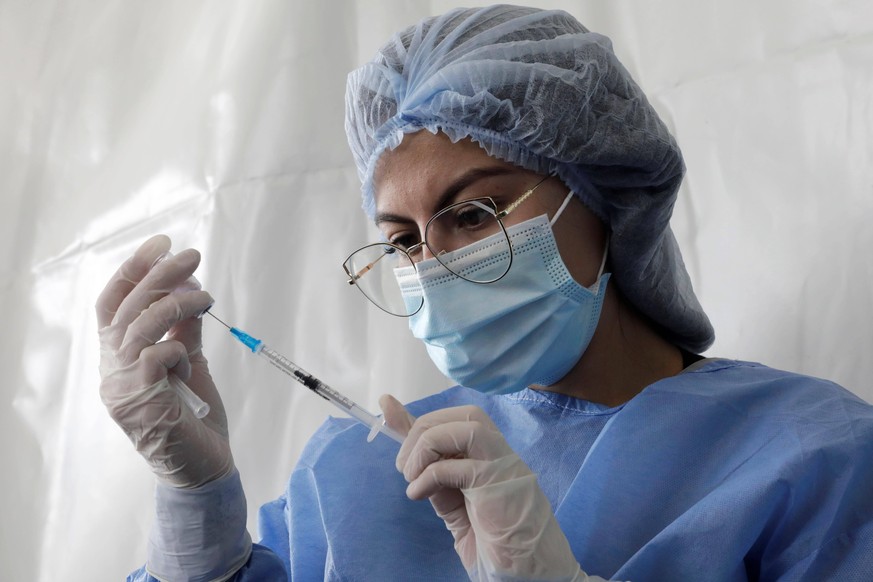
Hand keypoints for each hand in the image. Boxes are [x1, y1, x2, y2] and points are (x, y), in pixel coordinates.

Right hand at [97, 235, 232, 487]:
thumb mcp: (191, 363)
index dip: (133, 271)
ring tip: (206, 297)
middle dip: (159, 275)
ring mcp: (121, 387)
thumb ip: (184, 331)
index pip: (113, 304)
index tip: (161, 244)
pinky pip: (156, 356)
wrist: (203, 468)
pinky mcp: (139, 402)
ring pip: (140, 326)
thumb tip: (190, 290)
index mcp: (119, 357)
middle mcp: (112, 370)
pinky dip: (179, 351)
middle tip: (190, 255)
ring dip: (176, 304)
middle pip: (126, 308)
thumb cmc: (194, 417)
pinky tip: (191, 366)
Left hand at [380, 395, 587, 580]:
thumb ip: (436, 480)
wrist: (530, 579)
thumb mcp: (456, 509)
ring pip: (464, 427)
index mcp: (493, 459)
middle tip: (404, 467)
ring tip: (412, 476)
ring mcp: (505, 467)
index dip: (418, 415)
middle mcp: (502, 456)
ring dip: (426, 445)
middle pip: (462, 415)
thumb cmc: (498, 549)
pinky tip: (419, 493)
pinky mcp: (499, 485)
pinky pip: (457, 465)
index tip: (386, 406)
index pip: (455, 422)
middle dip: (421, 430)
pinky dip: (429, 474)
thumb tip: (409, 461)